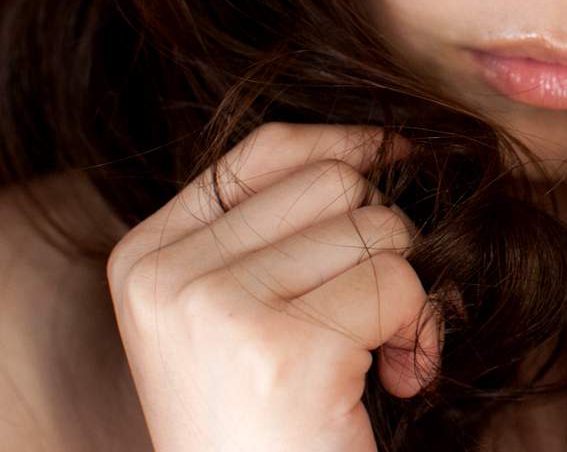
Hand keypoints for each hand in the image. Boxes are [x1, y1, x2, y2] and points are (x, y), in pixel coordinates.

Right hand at [105, 121, 443, 451]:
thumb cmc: (272, 429)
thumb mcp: (247, 317)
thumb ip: (281, 232)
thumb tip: (385, 144)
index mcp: (144, 258)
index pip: (266, 148)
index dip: (349, 146)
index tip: (399, 167)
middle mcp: (164, 275)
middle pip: (333, 181)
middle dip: (382, 245)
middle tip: (373, 325)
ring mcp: (214, 307)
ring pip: (376, 230)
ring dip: (406, 298)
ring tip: (375, 363)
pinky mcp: (279, 347)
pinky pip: (401, 287)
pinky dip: (421, 336)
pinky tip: (394, 387)